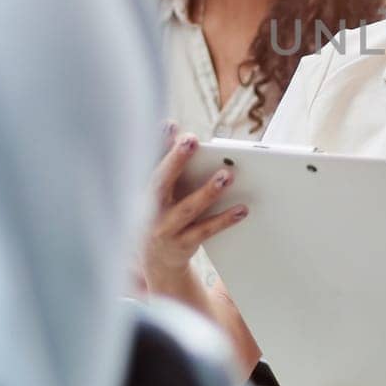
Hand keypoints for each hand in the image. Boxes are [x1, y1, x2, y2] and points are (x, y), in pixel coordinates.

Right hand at [140, 124, 247, 289]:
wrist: (157, 260)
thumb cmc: (163, 212)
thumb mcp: (161, 190)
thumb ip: (171, 162)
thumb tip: (179, 131)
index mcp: (143, 190)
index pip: (147, 162)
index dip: (155, 143)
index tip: (169, 125)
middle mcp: (149, 209)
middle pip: (160, 182)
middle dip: (175, 160)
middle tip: (192, 140)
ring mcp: (164, 228)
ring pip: (187, 209)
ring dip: (207, 191)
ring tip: (227, 175)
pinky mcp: (182, 244)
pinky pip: (205, 230)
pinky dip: (224, 219)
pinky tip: (242, 209)